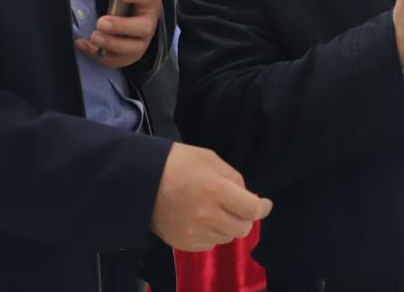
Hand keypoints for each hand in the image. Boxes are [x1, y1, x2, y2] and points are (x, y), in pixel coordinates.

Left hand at [74, 0, 161, 68]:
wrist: (141, 18)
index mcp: (150, 2)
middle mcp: (149, 24)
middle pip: (141, 28)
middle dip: (121, 26)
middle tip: (101, 22)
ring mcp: (140, 43)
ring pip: (130, 48)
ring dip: (110, 43)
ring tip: (93, 36)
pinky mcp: (128, 56)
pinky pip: (114, 59)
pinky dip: (96, 54)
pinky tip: (81, 44)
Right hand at [151, 142, 272, 251]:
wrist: (139, 179)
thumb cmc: (177, 162)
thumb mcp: (210, 158)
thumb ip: (233, 178)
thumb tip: (245, 196)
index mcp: (216, 191)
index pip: (252, 210)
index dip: (263, 207)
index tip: (264, 204)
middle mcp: (208, 216)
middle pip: (242, 228)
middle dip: (244, 217)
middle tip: (236, 206)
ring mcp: (194, 233)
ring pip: (226, 238)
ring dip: (226, 225)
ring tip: (214, 210)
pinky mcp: (182, 243)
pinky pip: (208, 245)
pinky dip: (210, 234)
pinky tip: (200, 220)